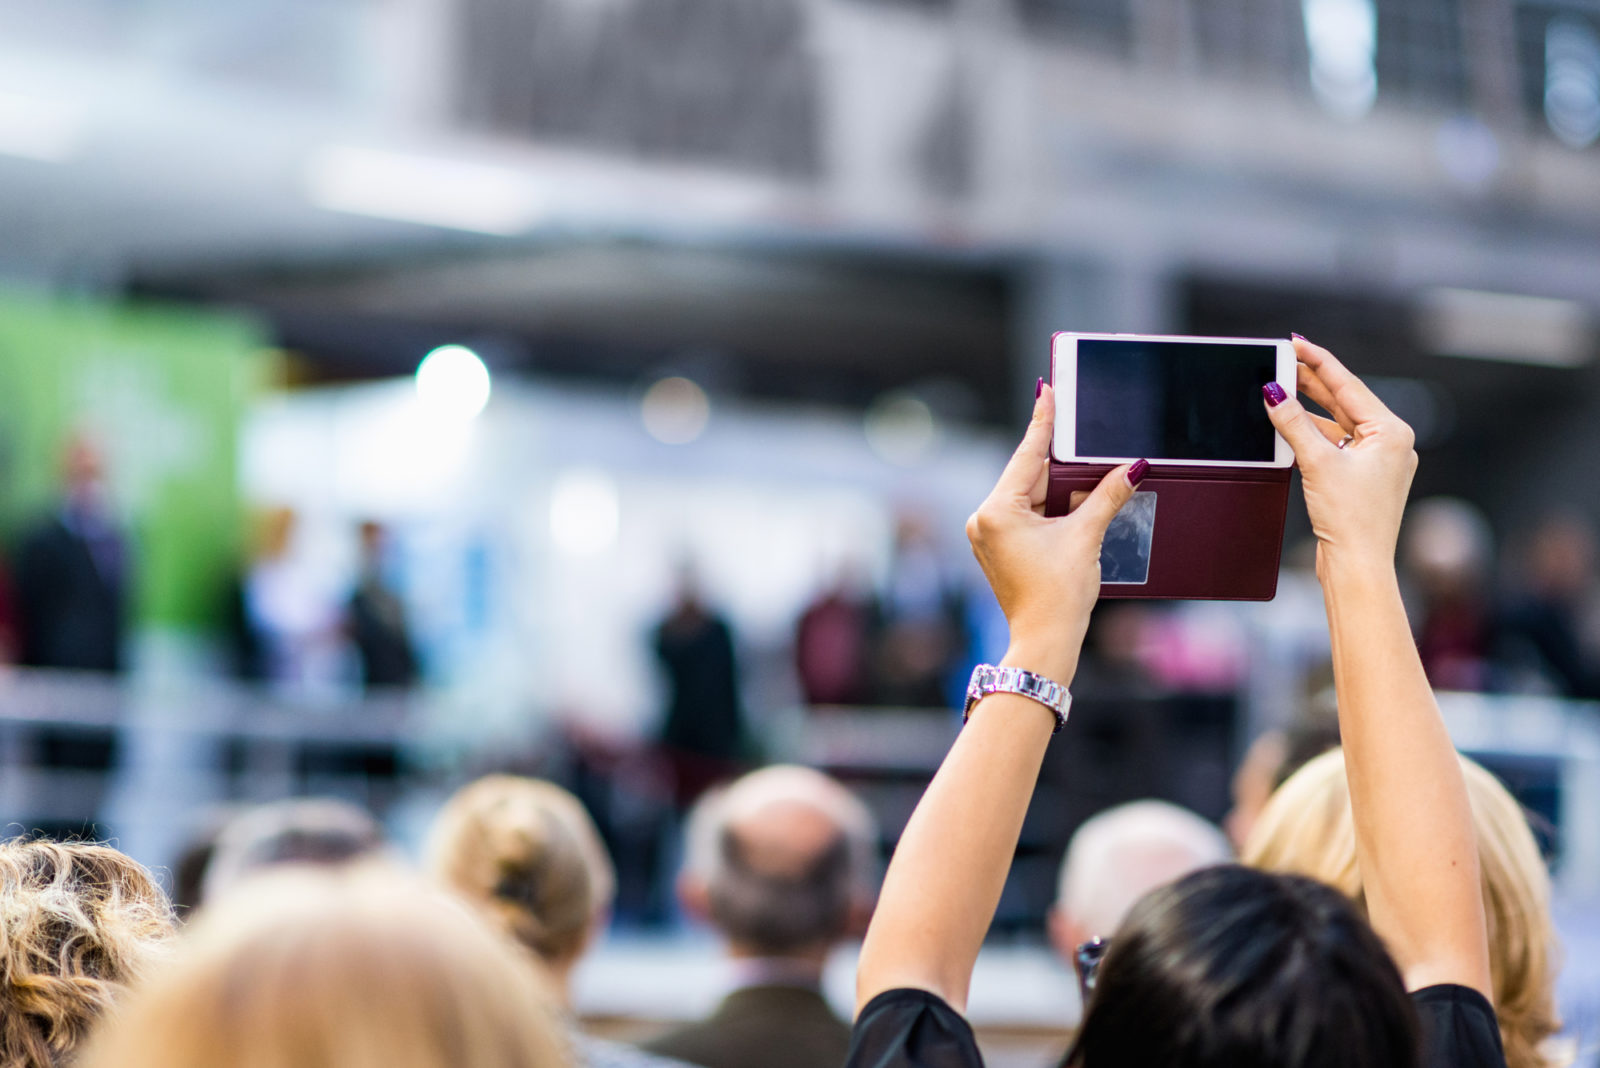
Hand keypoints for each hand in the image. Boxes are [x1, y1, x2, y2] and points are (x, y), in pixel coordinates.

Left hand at [965, 383, 1140, 682]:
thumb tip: (1132, 468)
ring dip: (1058, 487)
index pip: (1027, 455)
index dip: (1042, 422)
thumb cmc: (1059, 595)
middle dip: (1060, 461)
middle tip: (1080, 427)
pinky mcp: (999, 547)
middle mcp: (985, 519)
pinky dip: (1050, 507)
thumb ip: (1106, 497)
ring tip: (1088, 471)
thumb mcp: (1086, 537)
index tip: (1046, 390)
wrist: (1045, 640)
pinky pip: (1026, 514)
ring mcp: (989, 534)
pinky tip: (1073, 499)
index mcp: (997, 511)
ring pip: (1030, 496)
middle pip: (1029, 476)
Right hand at [1264, 337, 1417, 579]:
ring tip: (1282, 389)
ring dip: (1310, 410)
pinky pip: (1336, 445)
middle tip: (1283, 361)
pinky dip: (1314, 435)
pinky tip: (1293, 427)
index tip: (1296, 343)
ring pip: (1339, 424)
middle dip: (1312, 383)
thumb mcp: (1317, 462)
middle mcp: (1391, 442)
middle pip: (1344, 402)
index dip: (1319, 361)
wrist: (1358, 565)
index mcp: (1391, 431)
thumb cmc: (1351, 519)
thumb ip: (1293, 423)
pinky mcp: (1363, 479)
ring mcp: (1378, 462)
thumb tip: (1274, 394)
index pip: (1349, 385)